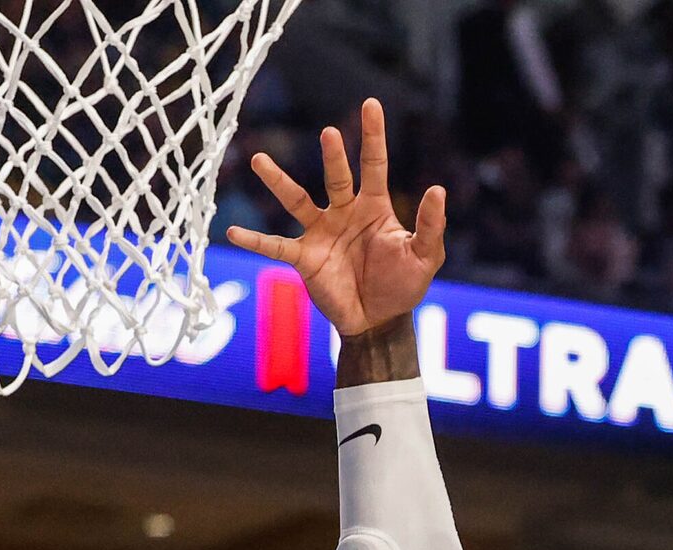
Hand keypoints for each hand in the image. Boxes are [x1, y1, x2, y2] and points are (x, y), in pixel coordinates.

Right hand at [225, 98, 446, 335]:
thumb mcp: (425, 257)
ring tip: (259, 159)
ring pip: (297, 200)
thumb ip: (430, 226)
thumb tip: (438, 189)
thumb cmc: (402, 285)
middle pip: (337, 177)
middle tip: (329, 133)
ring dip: (278, 181)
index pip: (374, 165)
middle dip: (333, 157)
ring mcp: (320, 232)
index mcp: (374, 208)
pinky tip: (233, 232)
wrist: (379, 321)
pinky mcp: (304, 257)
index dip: (373, 136)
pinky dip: (255, 241)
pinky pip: (276, 245)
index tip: (371, 104)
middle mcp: (344, 213)